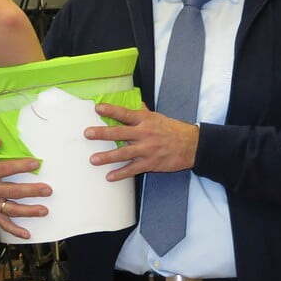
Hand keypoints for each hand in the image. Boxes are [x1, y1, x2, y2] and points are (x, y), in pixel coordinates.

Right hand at [0, 135, 50, 239]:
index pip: (5, 169)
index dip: (21, 166)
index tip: (36, 164)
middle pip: (13, 192)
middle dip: (32, 191)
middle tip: (47, 189)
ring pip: (11, 210)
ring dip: (29, 211)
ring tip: (43, 210)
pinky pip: (2, 223)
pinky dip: (14, 230)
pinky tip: (26, 234)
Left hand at [84, 103, 198, 181]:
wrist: (192, 145)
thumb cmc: (173, 130)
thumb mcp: (157, 117)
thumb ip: (142, 112)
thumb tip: (133, 103)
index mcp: (145, 120)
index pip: (125, 113)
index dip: (111, 110)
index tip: (97, 108)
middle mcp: (144, 134)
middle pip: (120, 133)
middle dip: (102, 133)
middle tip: (88, 133)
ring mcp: (147, 149)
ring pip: (123, 153)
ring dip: (107, 157)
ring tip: (93, 159)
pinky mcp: (151, 163)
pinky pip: (133, 169)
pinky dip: (120, 174)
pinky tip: (110, 176)